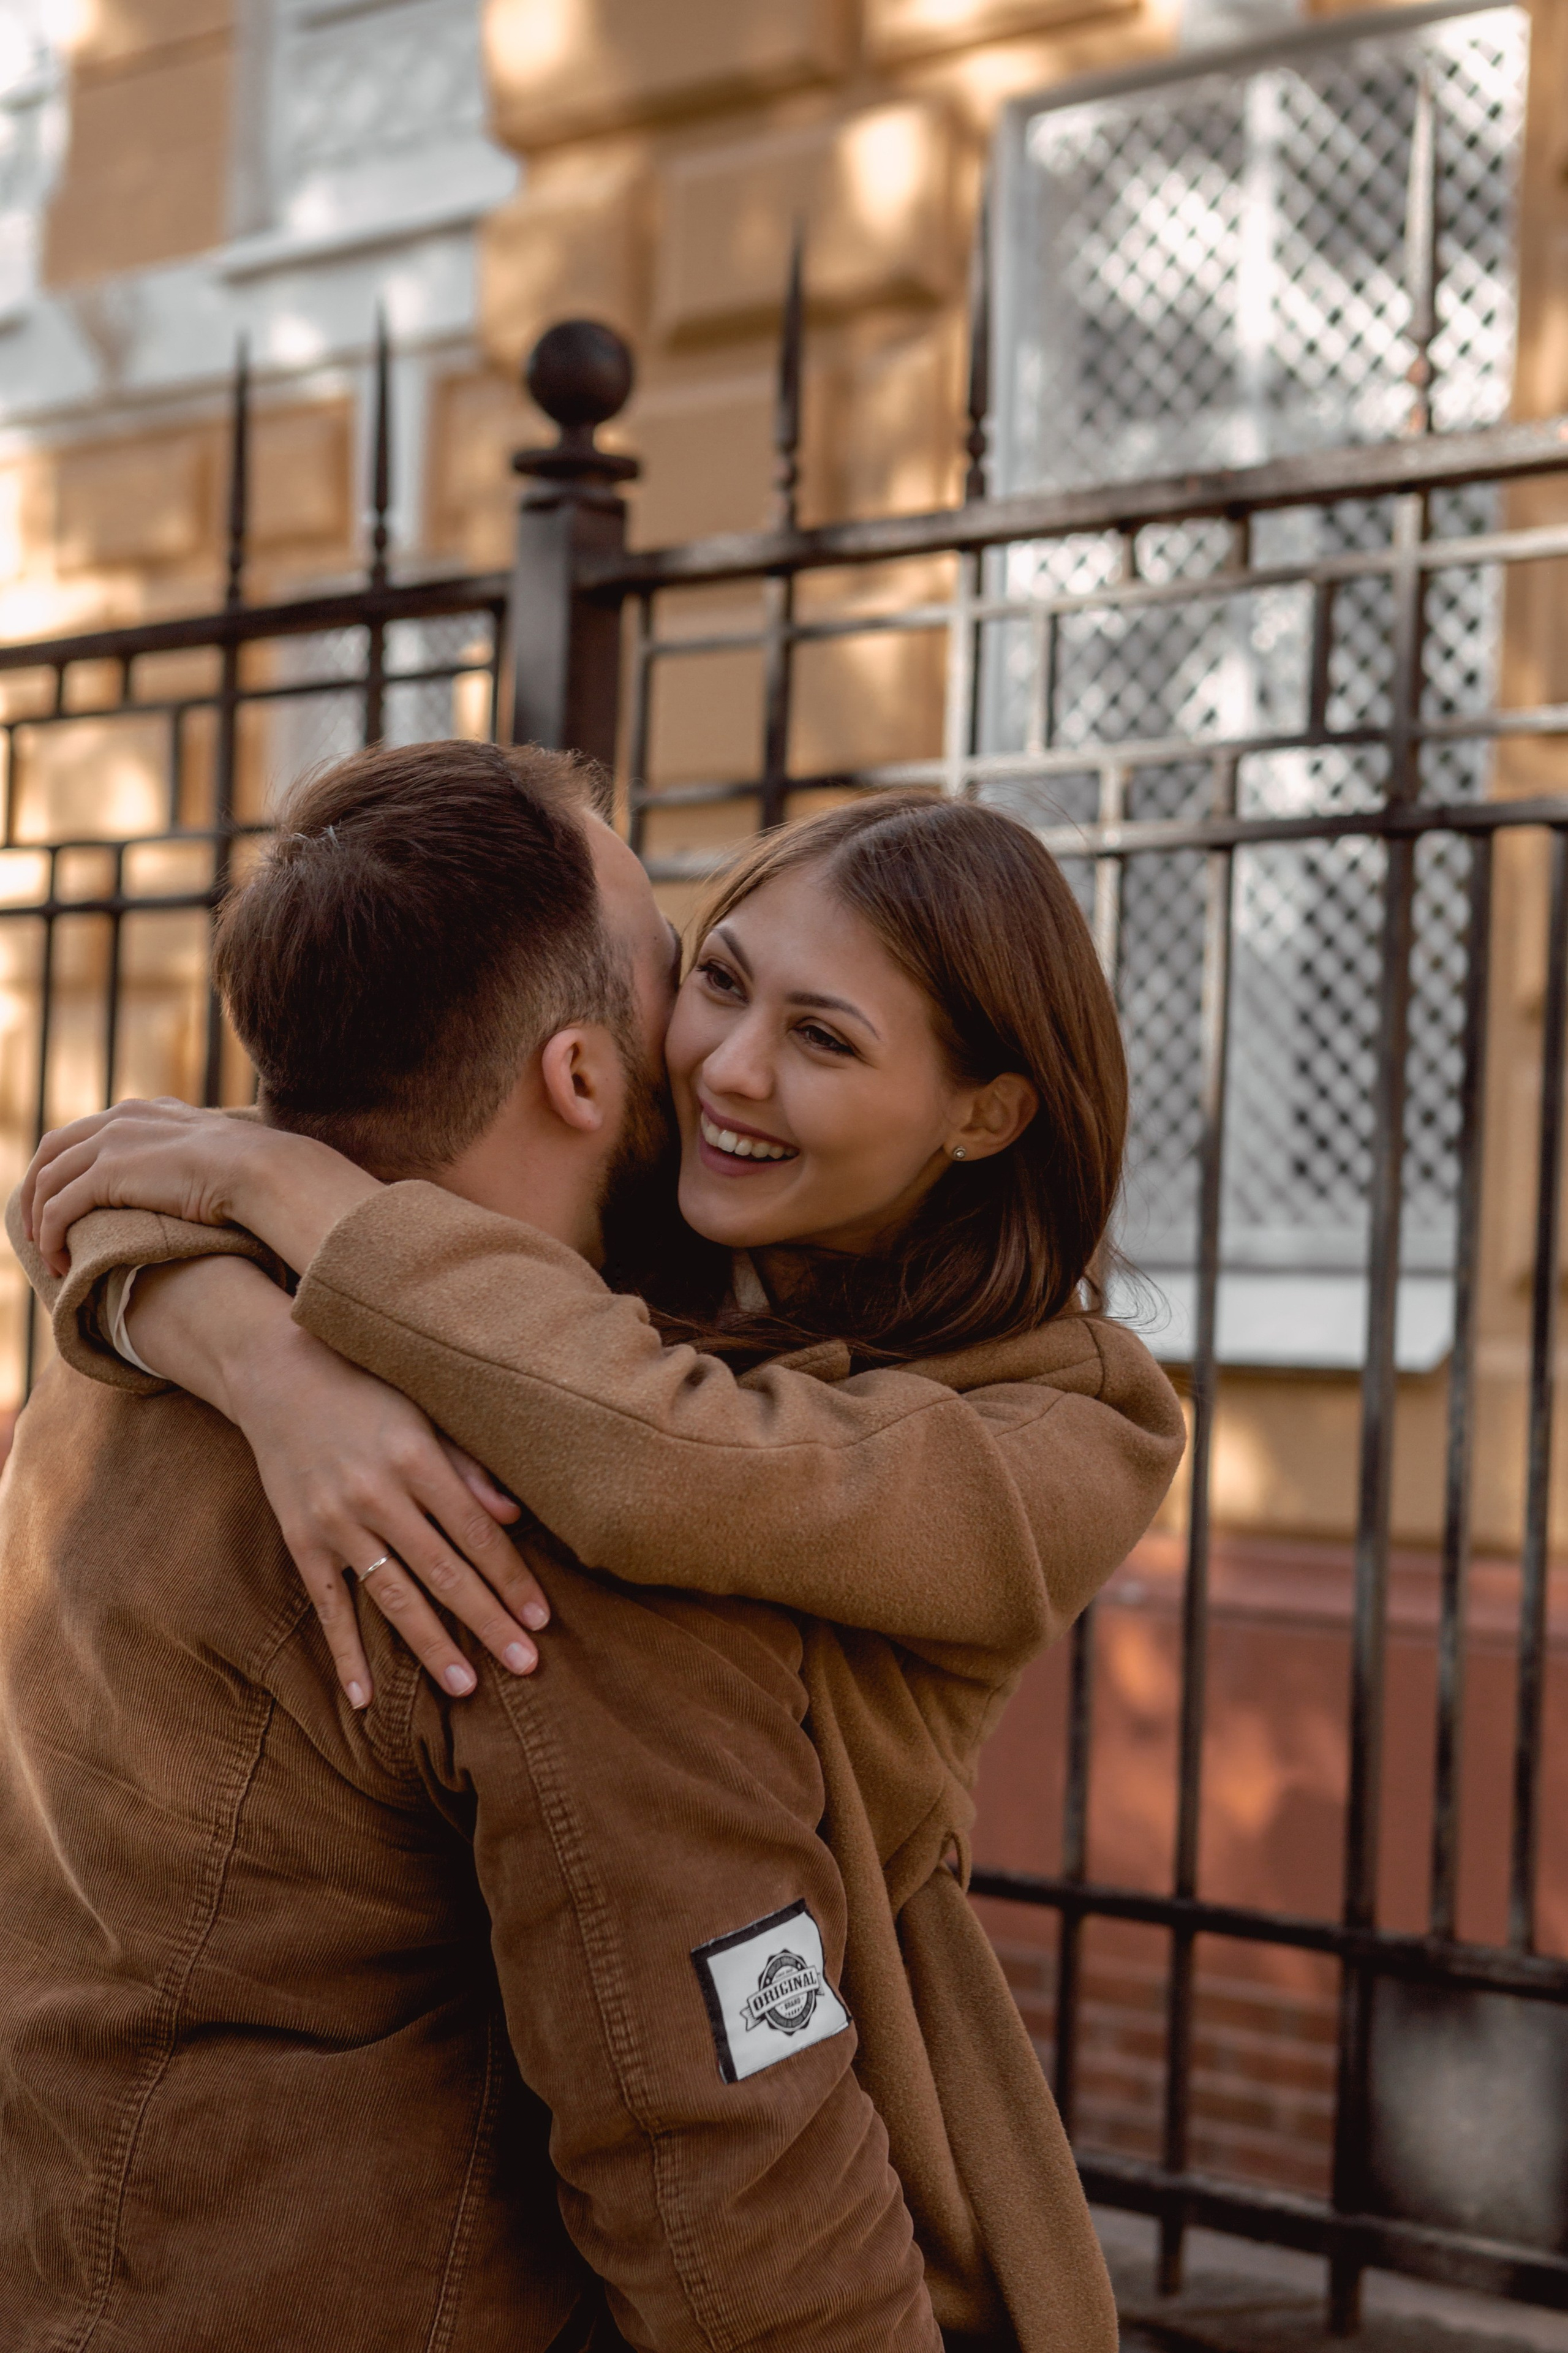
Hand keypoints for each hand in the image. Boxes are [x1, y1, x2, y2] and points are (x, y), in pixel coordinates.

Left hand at [22, 1098, 374, 1276]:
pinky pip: (58, 1207)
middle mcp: (122, 1118)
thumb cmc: (255, 1174)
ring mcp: (113, 1142)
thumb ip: (195, 1160)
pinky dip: (50, 1235)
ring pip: (47, 1179)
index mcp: (146, 1111)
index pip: (85, 1132)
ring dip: (39, 1219)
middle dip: (36, 1190)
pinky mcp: (108, 1173)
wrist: (263, 1171)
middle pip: (52, 1149)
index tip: (63, 1202)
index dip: (65, 1167)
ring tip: (47, 1254)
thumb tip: (207, 1186)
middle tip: (38, 1229)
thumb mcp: (216, 1157)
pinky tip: (59, 1260)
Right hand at [233, 1310, 551, 1707]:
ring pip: (393, 1597)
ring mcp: (334, 1523)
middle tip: (527, 1666)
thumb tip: (516, 1518)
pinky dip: (345, 1655)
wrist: (277, 1375)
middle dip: (488, 1623)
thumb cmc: (368, 1392)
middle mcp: (375, 1494)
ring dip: (432, 1646)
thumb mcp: (425, 1413)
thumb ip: (469, 1466)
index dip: (512, 1579)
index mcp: (414, 1458)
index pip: (476, 1534)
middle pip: (444, 1573)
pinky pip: (327, 1608)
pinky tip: (365, 1699)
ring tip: (467, 1687)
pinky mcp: (300, 1541)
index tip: (542, 1619)